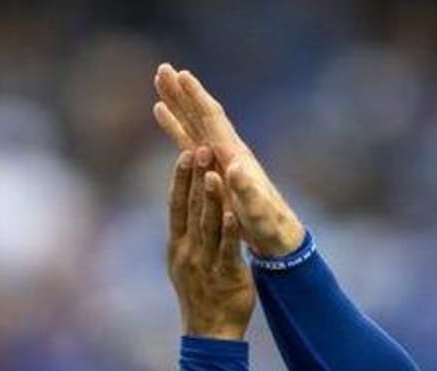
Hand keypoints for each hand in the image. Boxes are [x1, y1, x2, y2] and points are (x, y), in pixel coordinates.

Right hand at [153, 63, 306, 258]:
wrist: (276, 234)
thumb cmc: (268, 225)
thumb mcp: (257, 210)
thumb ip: (247, 190)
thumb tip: (234, 168)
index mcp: (235, 156)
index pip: (213, 120)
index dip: (197, 99)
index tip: (181, 76)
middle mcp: (227, 151)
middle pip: (201, 114)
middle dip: (182, 92)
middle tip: (163, 69)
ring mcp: (220, 158)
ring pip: (193, 123)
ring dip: (177, 103)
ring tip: (160, 83)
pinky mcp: (214, 168)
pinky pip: (190, 139)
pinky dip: (176, 125)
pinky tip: (165, 115)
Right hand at [167, 148, 253, 339]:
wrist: (209, 334)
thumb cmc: (201, 296)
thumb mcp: (185, 264)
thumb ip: (186, 236)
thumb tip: (185, 209)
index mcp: (178, 246)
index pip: (176, 206)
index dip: (180, 179)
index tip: (184, 151)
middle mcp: (188, 252)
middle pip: (191, 209)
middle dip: (196, 178)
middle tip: (200, 147)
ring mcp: (206, 263)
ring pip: (208, 225)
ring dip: (211, 198)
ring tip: (213, 171)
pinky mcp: (226, 275)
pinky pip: (228, 250)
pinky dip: (230, 231)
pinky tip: (235, 213)